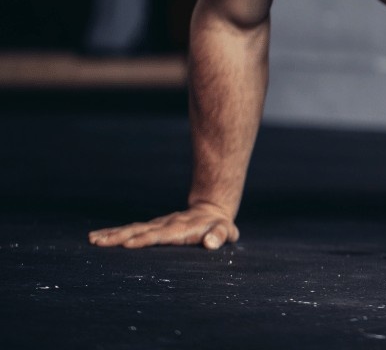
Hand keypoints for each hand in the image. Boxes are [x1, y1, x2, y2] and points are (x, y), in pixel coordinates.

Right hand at [88, 202, 238, 249]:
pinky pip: (131, 229)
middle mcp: (164, 225)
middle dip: (119, 236)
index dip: (145, 239)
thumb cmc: (219, 226)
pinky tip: (98, 237)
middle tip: (98, 242)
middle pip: (139, 230)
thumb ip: (219, 235)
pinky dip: (114, 233)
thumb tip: (211, 243)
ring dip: (112, 234)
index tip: (128, 244)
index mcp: (180, 229)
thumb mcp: (226, 231)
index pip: (160, 235)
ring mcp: (157, 225)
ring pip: (132, 229)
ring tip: (92, 239)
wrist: (212, 209)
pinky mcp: (152, 227)